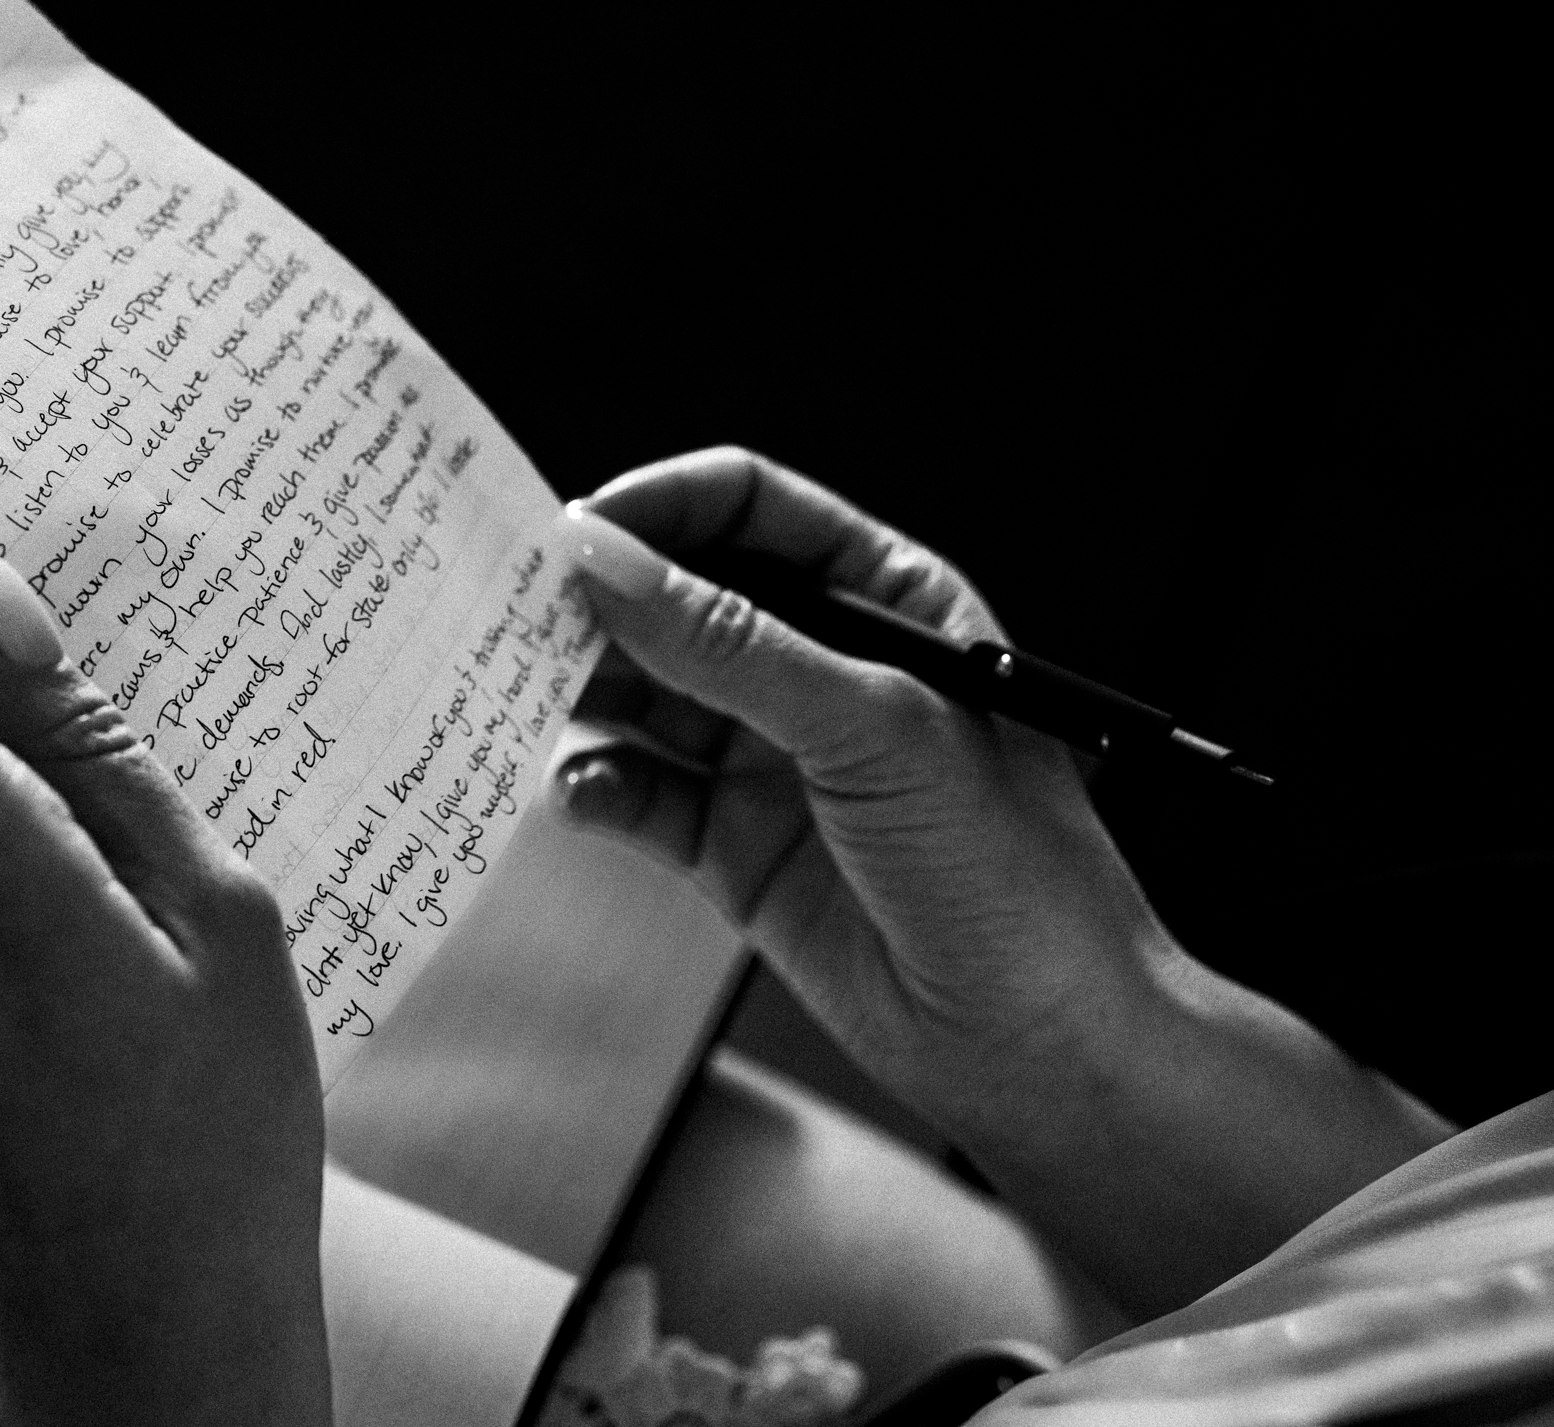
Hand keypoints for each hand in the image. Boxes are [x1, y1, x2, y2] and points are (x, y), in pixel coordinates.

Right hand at [560, 446, 1164, 1117]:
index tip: (574, 533)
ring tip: (533, 710)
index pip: (749, 511)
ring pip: (643, 696)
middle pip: (677, 599)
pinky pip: (638, 793)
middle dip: (598, 605)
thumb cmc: (1013, 869)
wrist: (1039, 1044)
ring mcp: (770, 758)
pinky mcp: (732, 847)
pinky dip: (595, 785)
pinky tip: (580, 793)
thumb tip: (610, 564)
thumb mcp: (874, 726)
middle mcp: (819, 669)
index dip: (660, 510)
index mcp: (882, 601)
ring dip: (583, 699)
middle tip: (514, 618)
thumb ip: (731, 644)